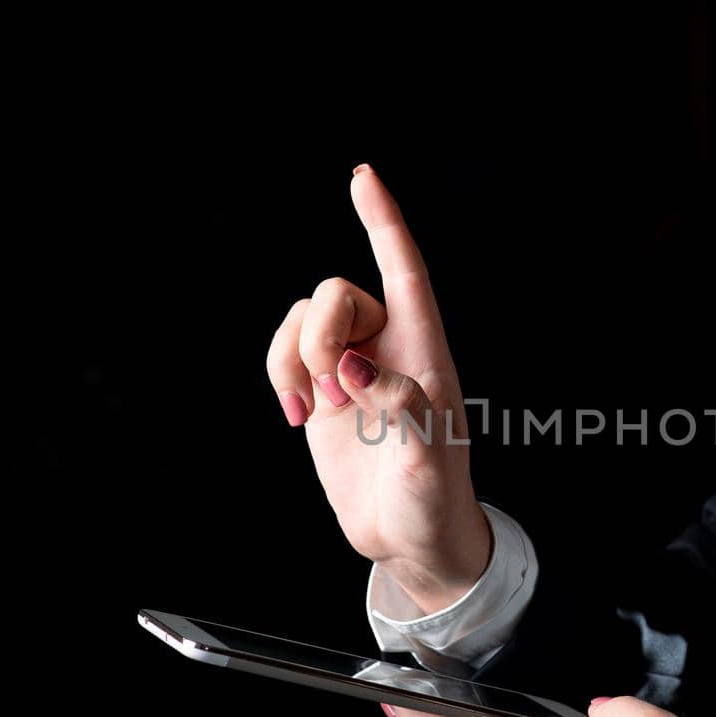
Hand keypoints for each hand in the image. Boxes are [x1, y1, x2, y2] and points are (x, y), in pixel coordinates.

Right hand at [266, 164, 489, 613]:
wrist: (410, 540)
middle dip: (321, 336)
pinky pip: (287, 352)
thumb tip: (358, 367)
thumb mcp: (428, 463)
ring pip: (306, 318)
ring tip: (320, 414)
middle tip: (336, 399)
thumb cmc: (434, 501)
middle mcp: (389, 348)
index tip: (363, 176)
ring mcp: (353, 367)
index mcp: (426, 351)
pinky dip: (281, 374)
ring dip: (297, 359)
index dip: (383, 222)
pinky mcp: (324, 390)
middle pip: (337, 292)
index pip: (405, 271)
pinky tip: (296, 415)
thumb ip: (401, 409)